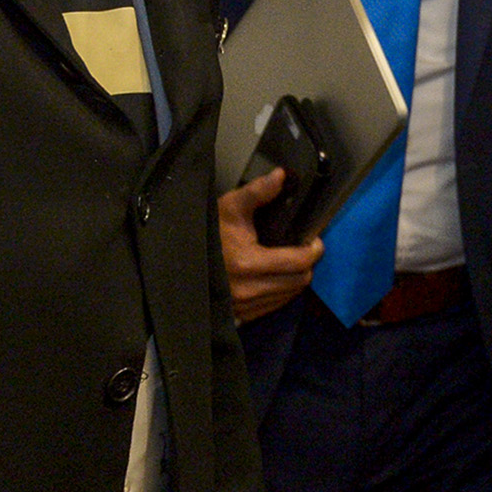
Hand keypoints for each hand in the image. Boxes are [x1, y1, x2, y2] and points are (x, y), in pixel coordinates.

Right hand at [217, 170, 323, 323]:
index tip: (313, 238)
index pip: (300, 262)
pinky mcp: (240, 316)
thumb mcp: (229, 208)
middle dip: (306, 264)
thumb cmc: (207, 233)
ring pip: (289, 295)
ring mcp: (244, 306)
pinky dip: (280, 292)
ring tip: (289, 261)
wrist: (177, 262)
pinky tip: (273, 277)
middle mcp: (248, 290)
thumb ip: (257, 192)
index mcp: (248, 263)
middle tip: (303, 248)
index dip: (314, 249)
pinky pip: (273, 306)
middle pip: (300, 281)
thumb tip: (282, 175)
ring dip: (294, 278)